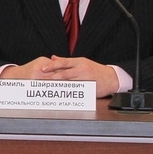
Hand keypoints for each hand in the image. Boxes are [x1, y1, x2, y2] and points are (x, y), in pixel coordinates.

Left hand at [2, 56, 120, 96]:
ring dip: (57, 86)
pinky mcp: (89, 88)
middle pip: (64, 74)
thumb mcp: (81, 62)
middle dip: (51, 77)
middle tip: (40, 80)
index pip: (63, 63)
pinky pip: (76, 91)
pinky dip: (67, 93)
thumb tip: (52, 58)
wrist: (112, 78)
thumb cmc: (95, 69)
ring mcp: (86, 79)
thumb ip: (66, 61)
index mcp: (79, 62)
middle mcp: (82, 70)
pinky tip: (59, 95)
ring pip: (69, 83)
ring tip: (46, 88)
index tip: (42, 68)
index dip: (51, 66)